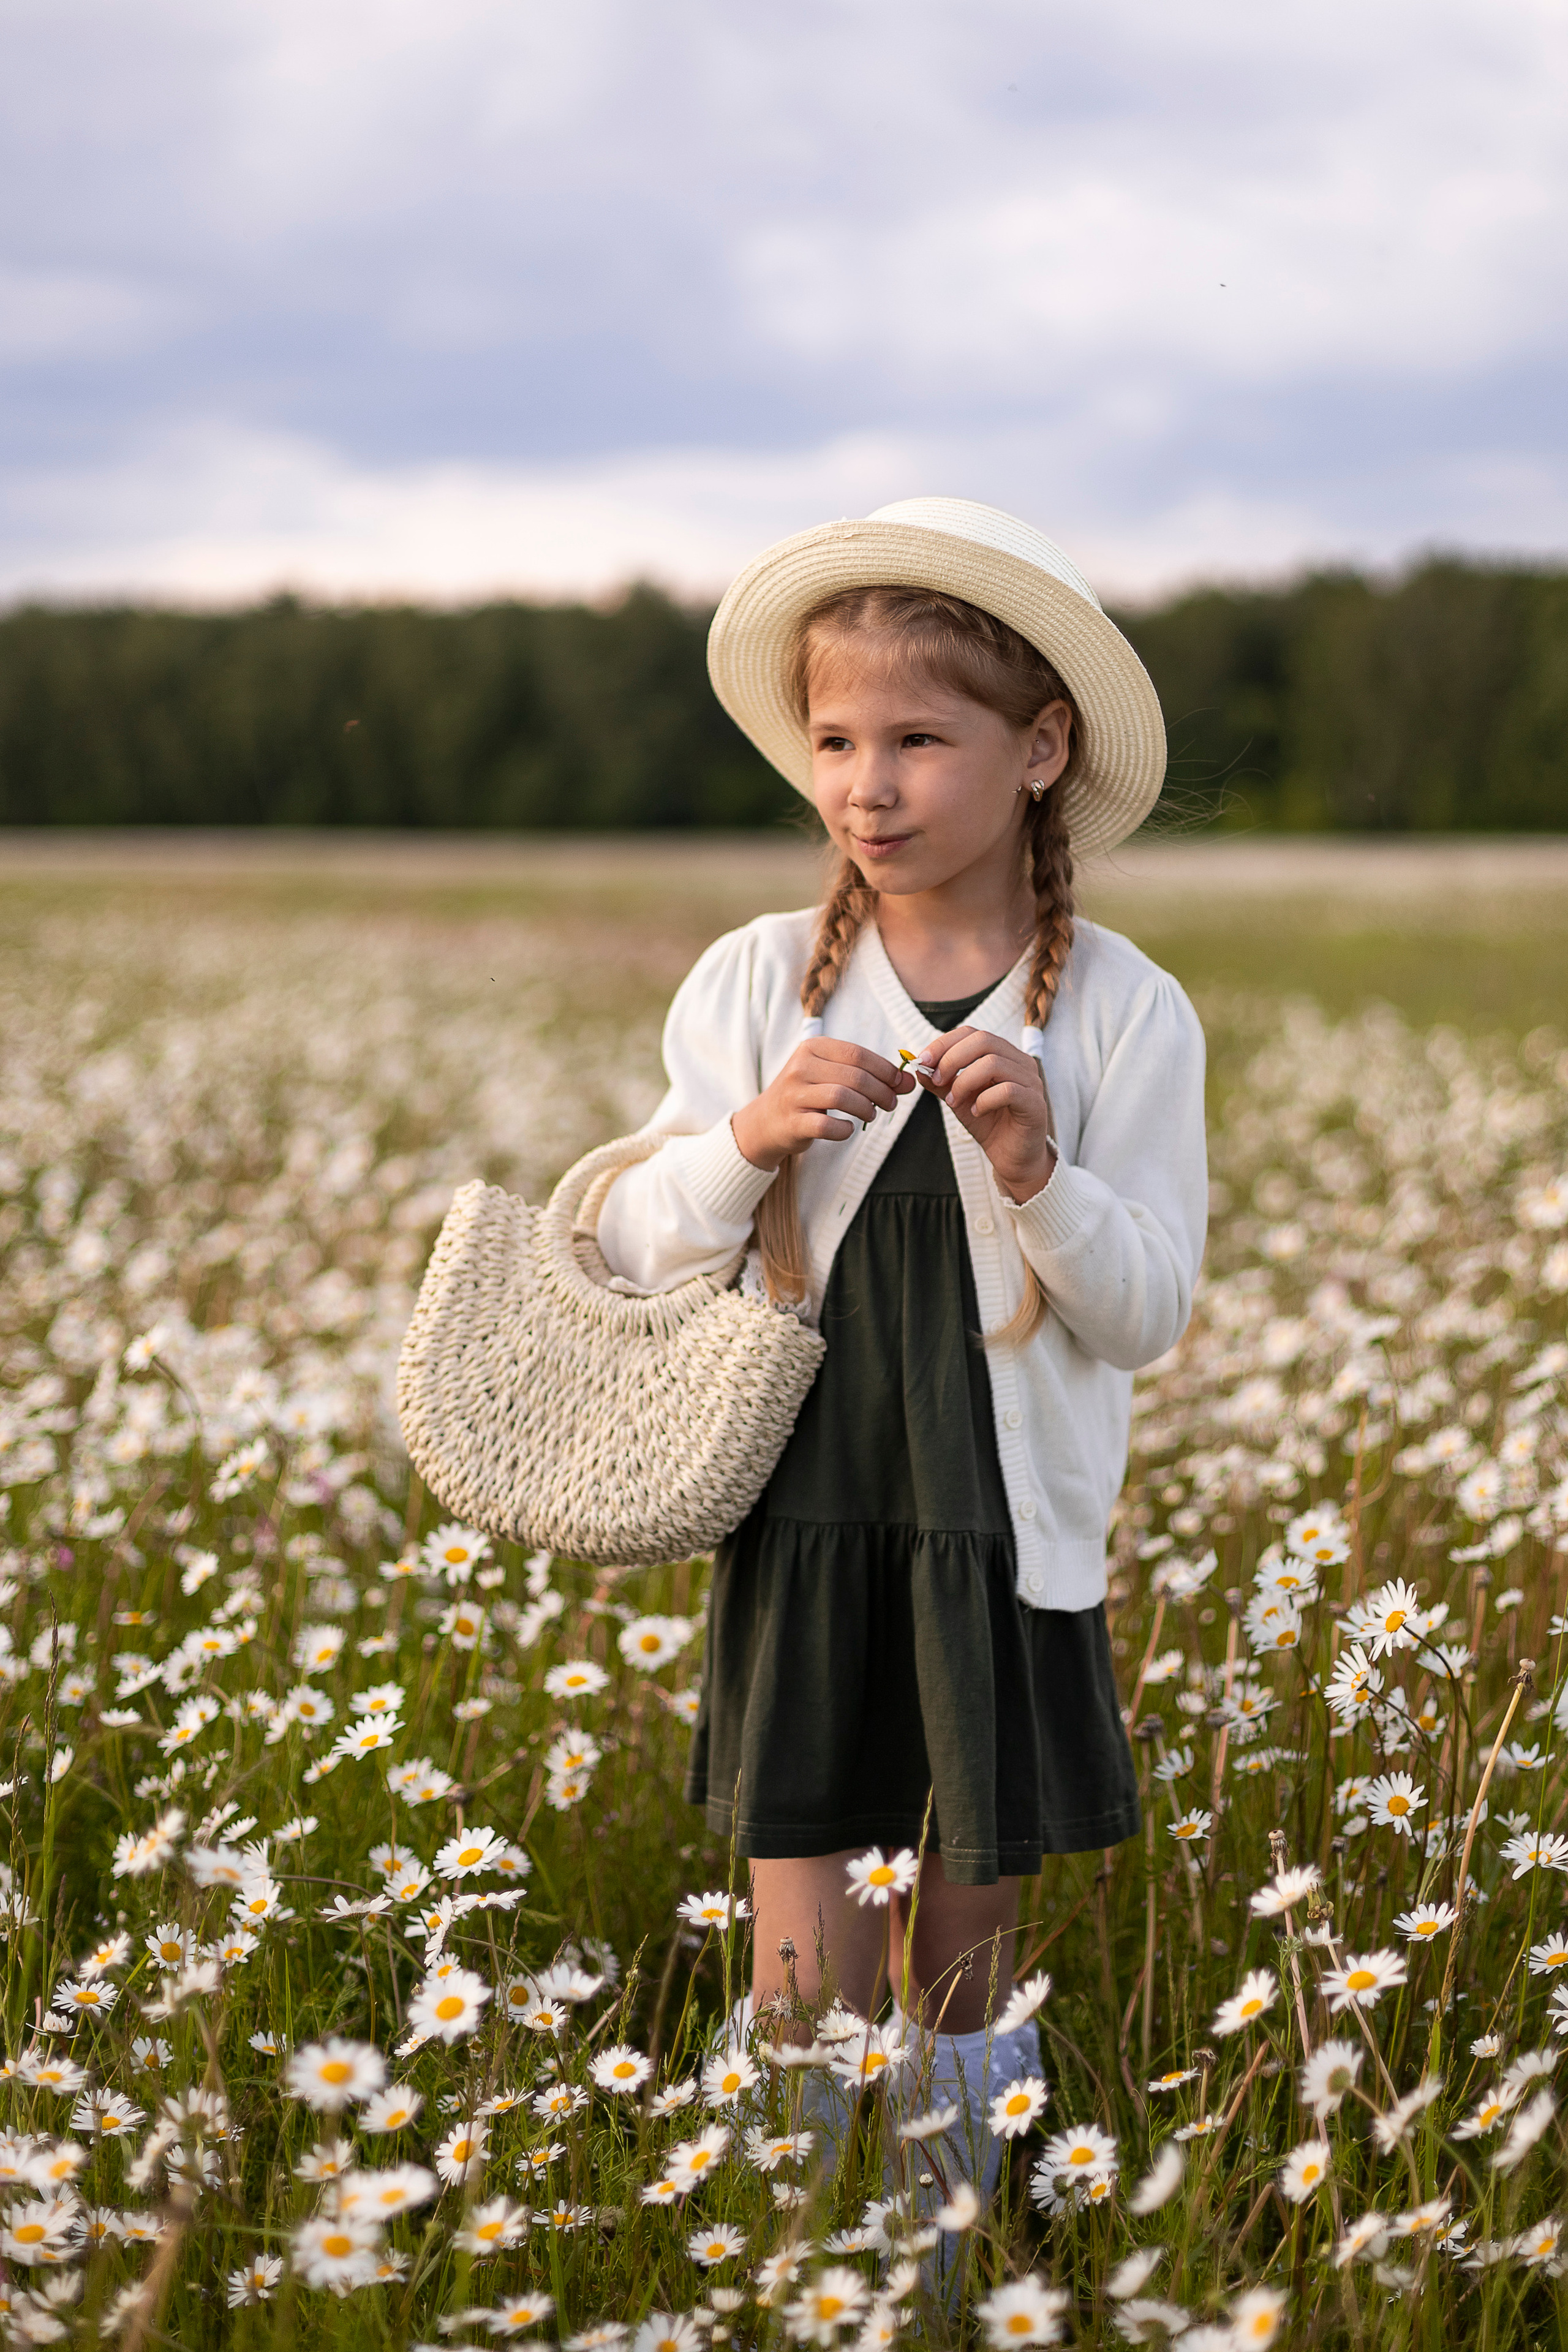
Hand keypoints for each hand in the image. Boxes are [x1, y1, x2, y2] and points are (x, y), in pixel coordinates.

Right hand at [732, 1039, 914, 1172]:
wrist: (765, 1122)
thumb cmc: (808, 1095)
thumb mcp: (833, 1076)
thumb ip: (869, 1075)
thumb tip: (909, 1081)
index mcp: (812, 1048)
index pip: (858, 1054)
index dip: (886, 1070)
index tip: (901, 1084)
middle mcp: (800, 1067)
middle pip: (854, 1076)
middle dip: (881, 1091)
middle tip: (891, 1104)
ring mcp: (794, 1095)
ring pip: (842, 1097)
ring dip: (866, 1108)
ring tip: (871, 1115)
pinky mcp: (792, 1122)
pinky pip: (827, 1125)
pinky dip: (844, 1129)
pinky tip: (848, 1129)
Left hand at [914, 1026, 1056, 1202]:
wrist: (1012, 1158)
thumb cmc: (989, 1124)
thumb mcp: (958, 1099)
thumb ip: (941, 1083)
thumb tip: (919, 1067)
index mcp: (1003, 1055)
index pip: (972, 1033)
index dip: (944, 1043)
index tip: (923, 1060)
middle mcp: (1020, 1062)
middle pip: (984, 1040)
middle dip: (952, 1058)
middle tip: (937, 1080)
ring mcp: (1031, 1081)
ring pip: (993, 1063)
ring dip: (964, 1082)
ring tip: (953, 1101)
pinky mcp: (1035, 1103)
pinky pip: (1007, 1090)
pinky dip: (984, 1100)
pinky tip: (975, 1112)